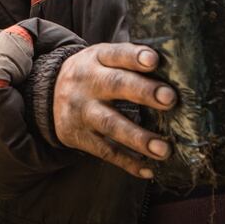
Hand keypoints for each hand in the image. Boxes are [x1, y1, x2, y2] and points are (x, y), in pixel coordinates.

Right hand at [51, 43, 174, 178]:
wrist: (48, 92)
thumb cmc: (94, 73)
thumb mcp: (103, 58)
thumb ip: (129, 62)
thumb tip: (176, 71)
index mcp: (97, 58)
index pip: (116, 54)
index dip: (134, 56)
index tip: (153, 60)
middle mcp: (87, 82)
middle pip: (115, 85)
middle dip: (143, 92)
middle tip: (169, 99)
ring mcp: (81, 110)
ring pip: (110, 124)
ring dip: (139, 138)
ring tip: (163, 149)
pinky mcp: (79, 135)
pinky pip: (105, 151)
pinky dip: (128, 162)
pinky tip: (149, 170)